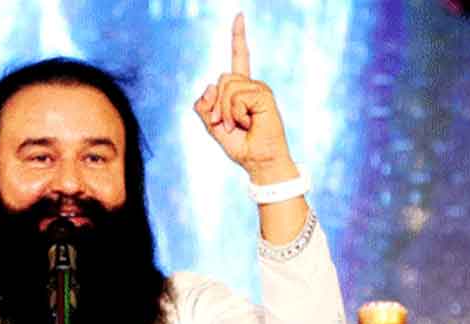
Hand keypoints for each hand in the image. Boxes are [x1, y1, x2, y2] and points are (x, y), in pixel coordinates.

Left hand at [193, 13, 297, 184]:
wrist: (259, 162)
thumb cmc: (240, 146)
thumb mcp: (213, 127)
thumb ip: (204, 107)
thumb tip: (209, 85)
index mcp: (240, 90)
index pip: (239, 58)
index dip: (238, 37)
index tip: (239, 15)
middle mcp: (252, 85)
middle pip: (221, 79)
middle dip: (216, 106)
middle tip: (226, 125)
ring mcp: (260, 89)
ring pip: (227, 87)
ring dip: (226, 112)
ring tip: (238, 126)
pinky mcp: (265, 96)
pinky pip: (237, 97)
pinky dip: (236, 114)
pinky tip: (247, 123)